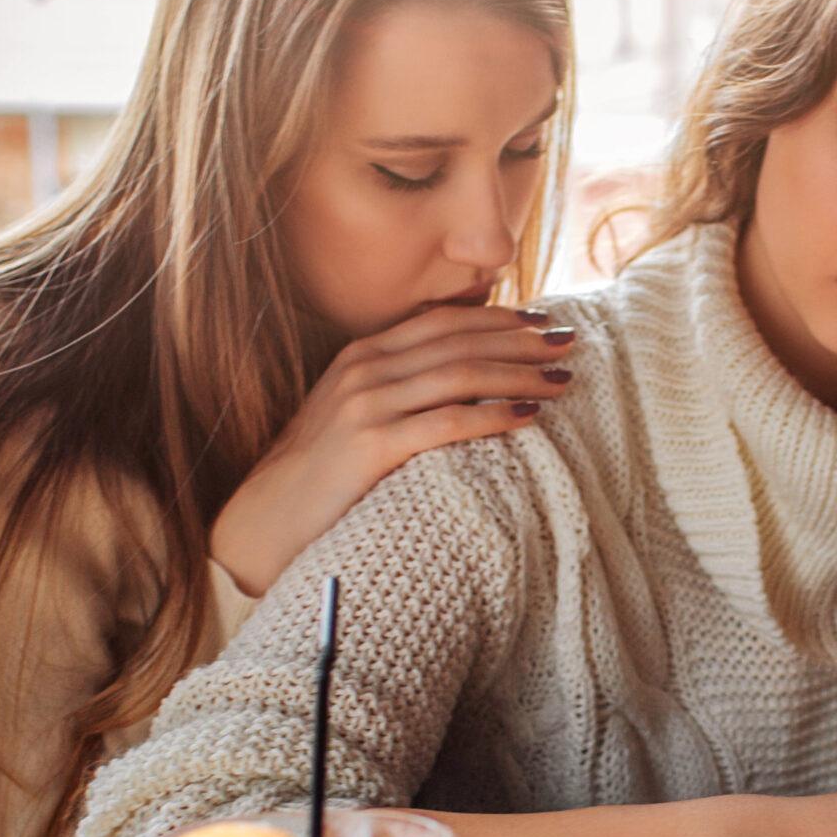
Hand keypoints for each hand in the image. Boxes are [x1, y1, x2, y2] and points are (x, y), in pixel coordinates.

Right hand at [210, 302, 577, 594]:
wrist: (266, 518)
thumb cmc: (322, 473)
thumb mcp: (355, 412)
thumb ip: (399, 385)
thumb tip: (464, 371)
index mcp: (364, 354)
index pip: (445, 322)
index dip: (499, 318)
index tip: (544, 322)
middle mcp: (366, 369)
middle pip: (460, 342)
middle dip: (521, 341)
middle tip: (570, 344)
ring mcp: (367, 404)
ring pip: (460, 375)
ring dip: (518, 375)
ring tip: (561, 381)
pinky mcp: (371, 445)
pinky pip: (446, 422)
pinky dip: (492, 416)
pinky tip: (528, 417)